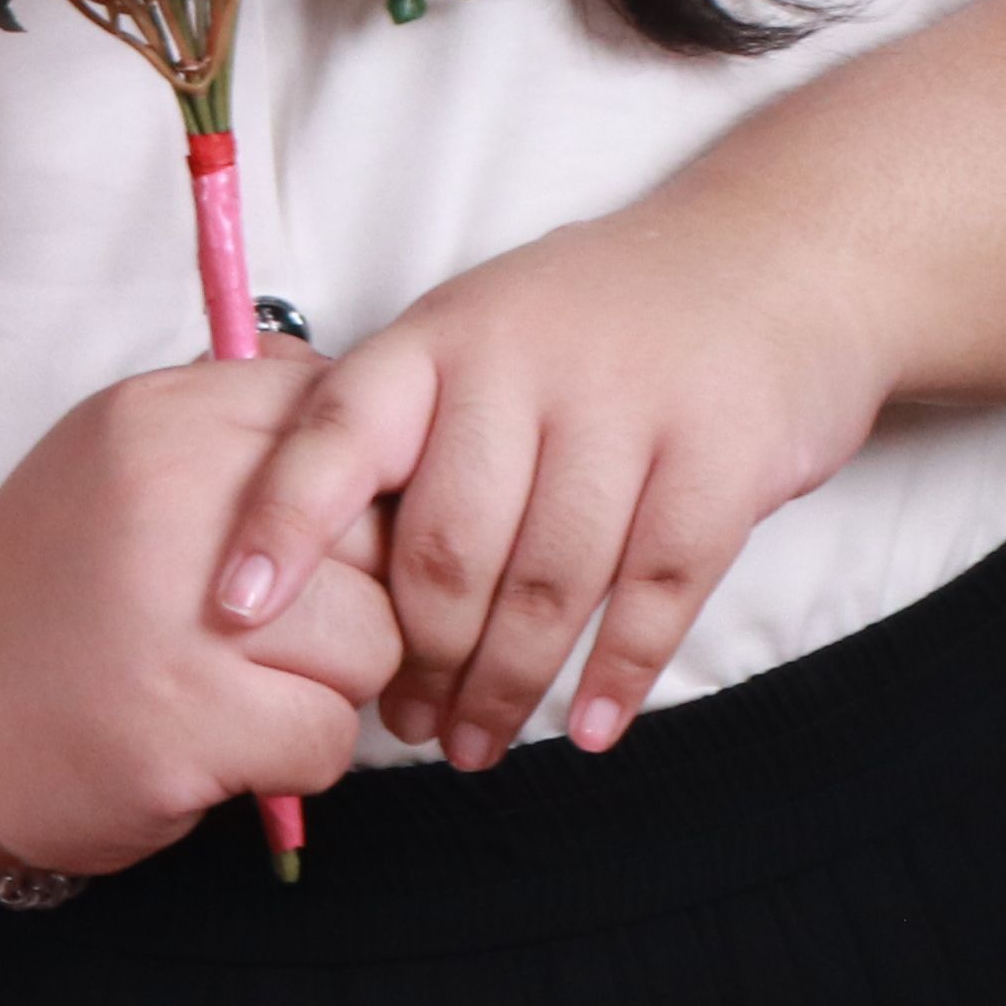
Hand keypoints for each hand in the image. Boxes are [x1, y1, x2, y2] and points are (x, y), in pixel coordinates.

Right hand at [0, 357, 402, 876]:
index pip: (341, 420)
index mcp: (156, 420)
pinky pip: (332, 738)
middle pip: (377, 536)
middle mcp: (171, 496)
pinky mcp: (195, 723)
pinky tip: (228, 745)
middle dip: (353, 595)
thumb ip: (223, 423)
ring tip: (244, 688)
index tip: (322, 540)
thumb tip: (344, 385)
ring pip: (375, 643)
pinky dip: (295, 759)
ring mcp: (184, 612)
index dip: (357, 492)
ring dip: (330, 685)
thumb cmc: (52, 591)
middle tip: (278, 630)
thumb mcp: (115, 463)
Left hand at [205, 198, 884, 768]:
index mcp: (435, 340)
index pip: (333, 437)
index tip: (235, 610)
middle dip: (417, 654)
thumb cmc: (590, 324)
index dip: (280, 527)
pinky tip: (589, 726)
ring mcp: (626, 406)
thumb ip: (401, 425)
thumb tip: (294, 552)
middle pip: (445, 543)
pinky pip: (659, 586)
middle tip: (404, 722)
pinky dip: (619, 669)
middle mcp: (518, 365)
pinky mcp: (723, 452)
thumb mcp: (475, 334)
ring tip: (476, 743)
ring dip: (507, 683)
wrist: (770, 263)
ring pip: (548, 581)